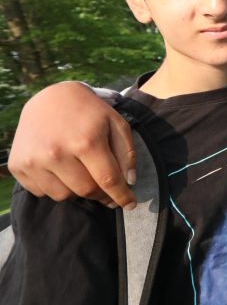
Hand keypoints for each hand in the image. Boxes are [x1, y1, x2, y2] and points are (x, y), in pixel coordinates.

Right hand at [8, 81, 137, 208]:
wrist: (50, 98)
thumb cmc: (89, 112)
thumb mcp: (116, 123)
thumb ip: (126, 153)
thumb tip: (129, 182)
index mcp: (86, 141)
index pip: (108, 180)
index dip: (122, 196)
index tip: (130, 205)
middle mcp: (57, 153)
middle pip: (86, 191)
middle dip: (101, 194)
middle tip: (107, 189)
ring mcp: (34, 160)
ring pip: (64, 196)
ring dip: (77, 190)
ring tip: (80, 171)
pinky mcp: (18, 166)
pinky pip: (42, 192)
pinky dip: (55, 186)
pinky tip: (60, 168)